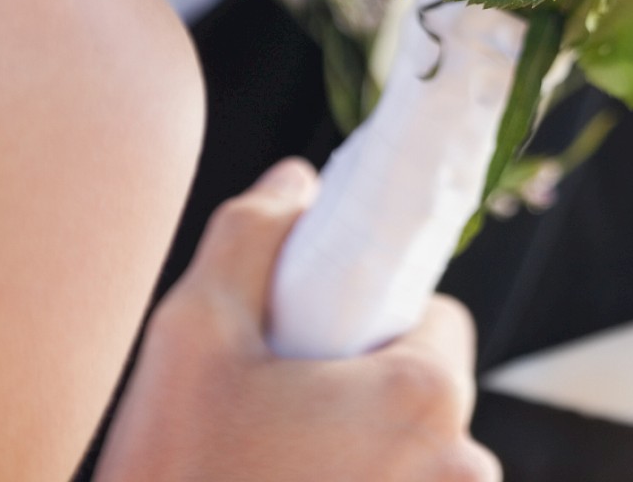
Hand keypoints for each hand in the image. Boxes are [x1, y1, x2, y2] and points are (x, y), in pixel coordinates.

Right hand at [93, 159, 501, 481]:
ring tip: (274, 472)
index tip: (317, 351)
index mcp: (424, 397)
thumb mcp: (193, 330)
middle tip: (282, 421)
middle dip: (369, 400)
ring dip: (367, 467)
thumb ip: (253, 233)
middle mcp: (459, 473)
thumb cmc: (173, 477)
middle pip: (430, 402)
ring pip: (417, 471)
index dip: (377, 323)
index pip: (438, 322)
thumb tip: (300, 180)